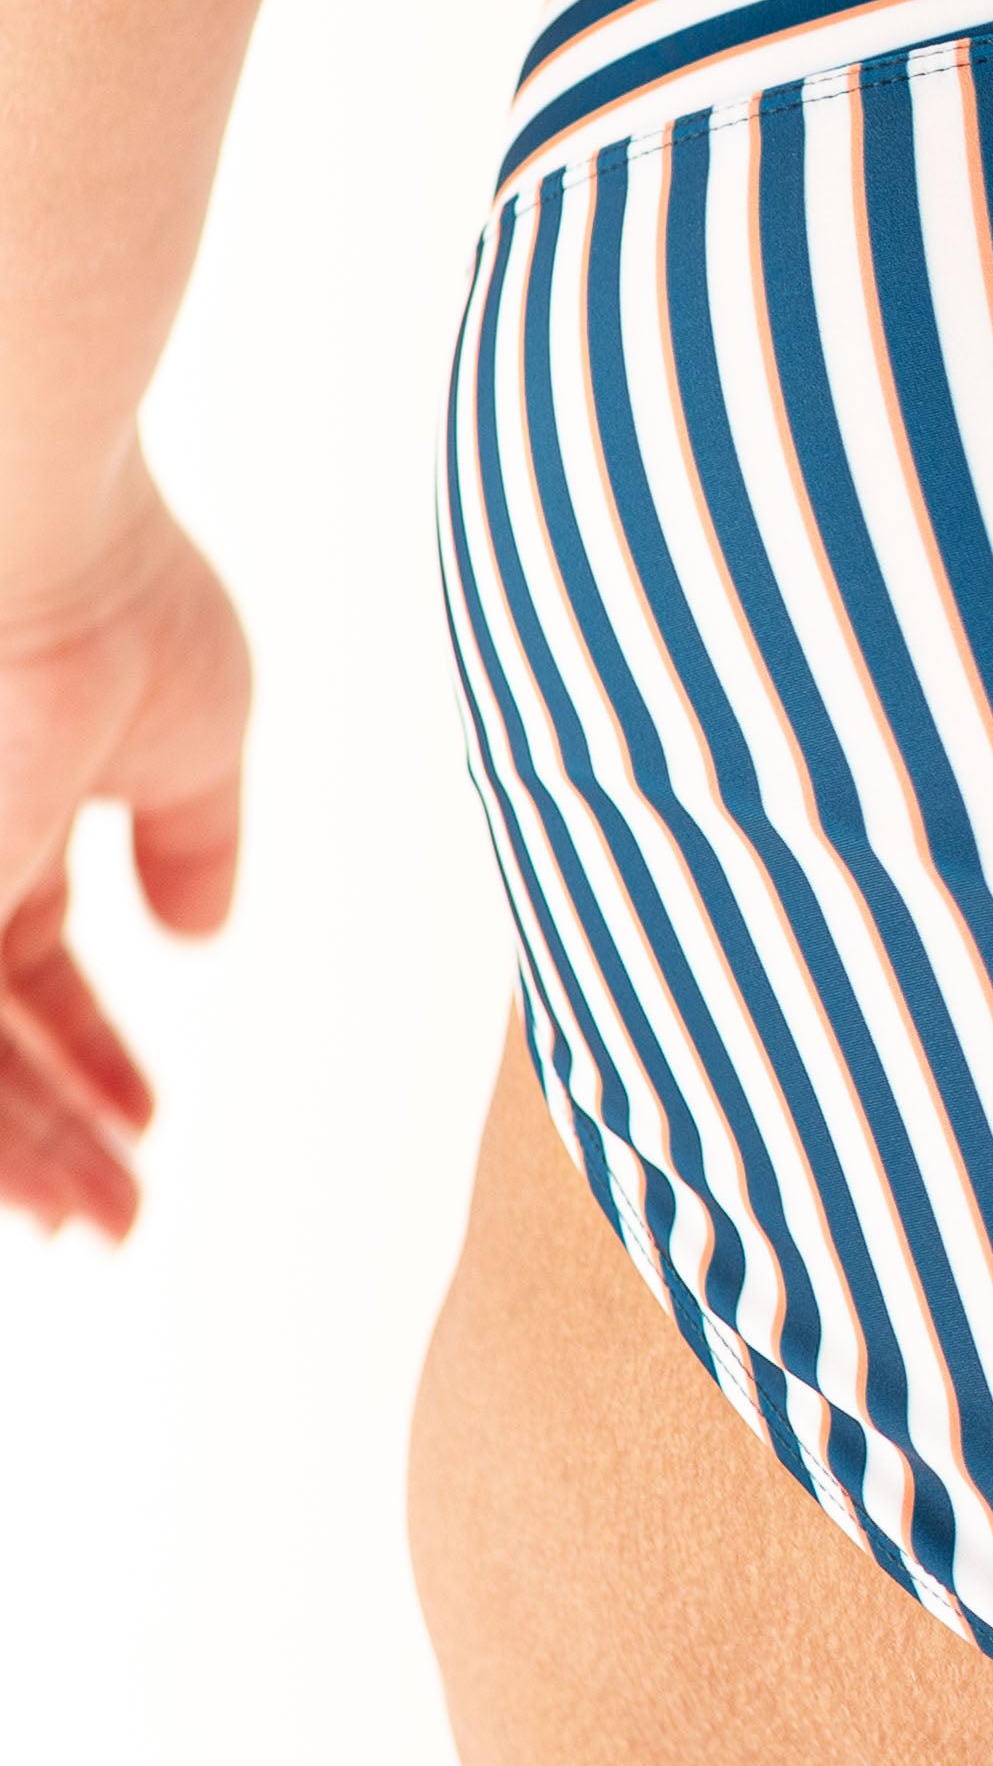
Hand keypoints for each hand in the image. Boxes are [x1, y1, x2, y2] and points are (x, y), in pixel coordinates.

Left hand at [0, 475, 251, 1240]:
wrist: (25, 539)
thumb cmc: (113, 593)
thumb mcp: (192, 734)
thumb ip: (192, 839)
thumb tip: (199, 930)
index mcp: (9, 811)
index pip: (37, 969)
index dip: (94, 1054)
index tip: (147, 1123)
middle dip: (61, 1134)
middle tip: (124, 1215)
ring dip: (34, 1156)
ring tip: (107, 1227)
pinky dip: (3, 1142)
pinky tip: (52, 1193)